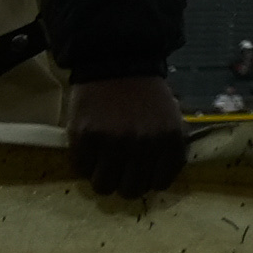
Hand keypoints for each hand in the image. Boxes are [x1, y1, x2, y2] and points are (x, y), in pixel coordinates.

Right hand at [64, 75, 185, 201]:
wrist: (118, 62)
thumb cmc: (146, 94)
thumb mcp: (170, 118)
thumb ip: (168, 148)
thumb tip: (159, 179)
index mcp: (169, 140)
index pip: (160, 183)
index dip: (148, 181)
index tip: (140, 173)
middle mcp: (143, 145)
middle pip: (131, 190)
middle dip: (124, 183)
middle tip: (118, 171)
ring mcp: (113, 143)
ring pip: (104, 186)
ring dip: (101, 178)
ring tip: (100, 164)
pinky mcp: (85, 138)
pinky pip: (81, 169)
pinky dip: (83, 164)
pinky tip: (89, 149)